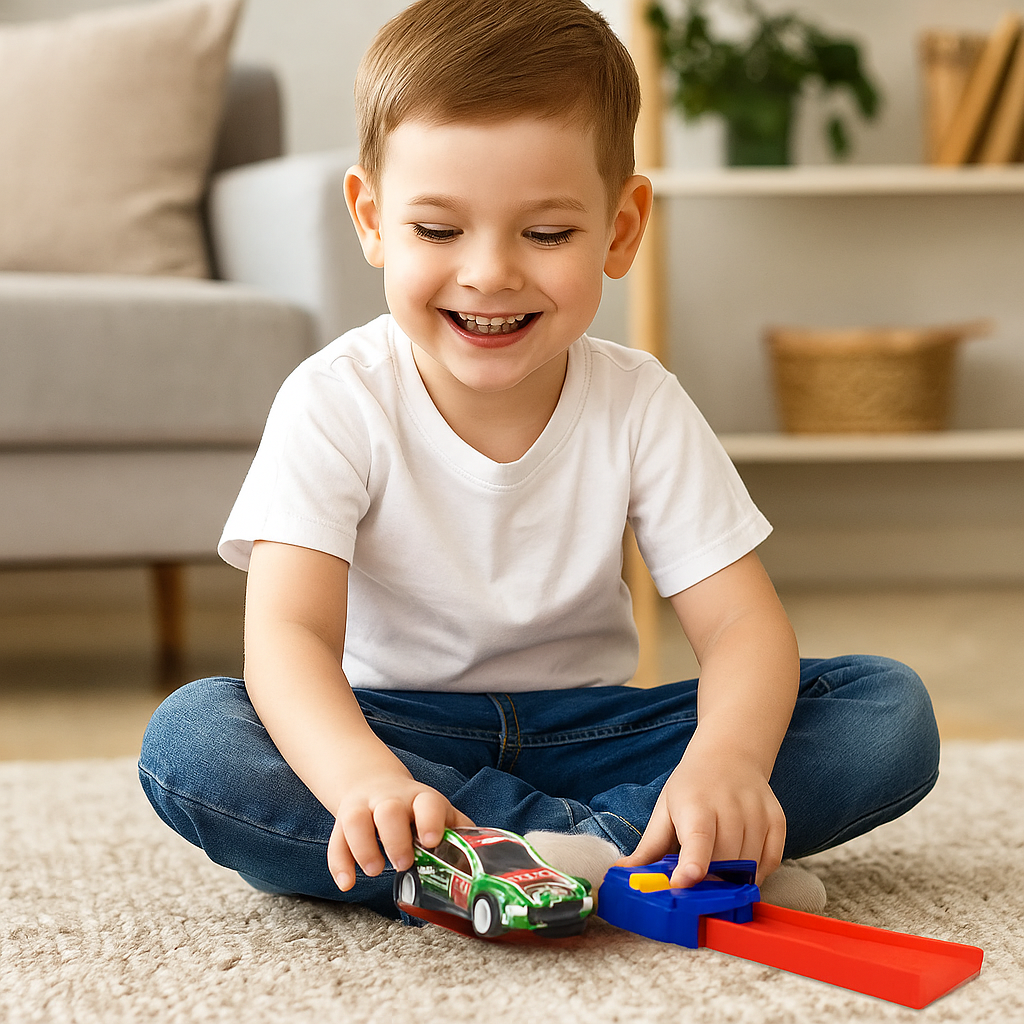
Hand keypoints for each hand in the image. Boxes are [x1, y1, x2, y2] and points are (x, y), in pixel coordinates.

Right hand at [327, 767, 473, 891]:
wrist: (373, 781)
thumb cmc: (415, 808)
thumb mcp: (438, 811)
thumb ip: (458, 830)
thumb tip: (485, 857)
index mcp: (420, 799)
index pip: (427, 802)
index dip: (429, 819)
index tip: (431, 840)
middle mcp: (390, 800)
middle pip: (389, 811)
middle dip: (395, 838)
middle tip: (402, 863)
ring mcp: (364, 808)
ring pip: (356, 820)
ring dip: (363, 847)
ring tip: (375, 870)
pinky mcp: (343, 821)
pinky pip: (336, 840)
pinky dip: (339, 864)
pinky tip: (346, 884)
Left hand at [618, 745, 785, 887]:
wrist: (730, 753)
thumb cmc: (692, 787)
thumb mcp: (664, 810)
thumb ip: (649, 848)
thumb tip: (620, 874)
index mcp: (696, 804)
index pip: (698, 839)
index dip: (692, 864)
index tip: (682, 883)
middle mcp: (730, 807)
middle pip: (724, 862)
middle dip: (710, 881)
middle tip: (697, 885)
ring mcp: (758, 813)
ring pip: (749, 867)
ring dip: (732, 879)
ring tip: (716, 868)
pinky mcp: (777, 820)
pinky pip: (771, 863)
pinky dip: (756, 873)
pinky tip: (740, 864)